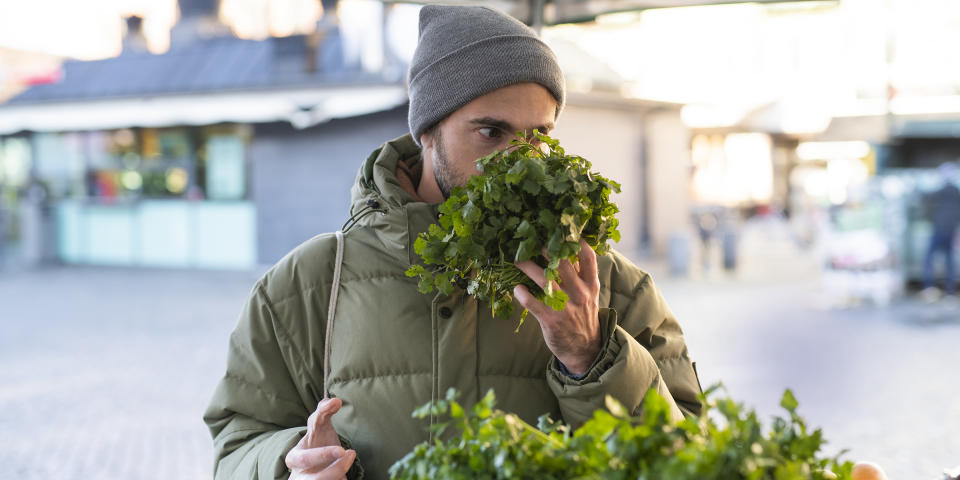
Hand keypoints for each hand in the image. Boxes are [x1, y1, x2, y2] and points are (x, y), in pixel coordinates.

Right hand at [285, 398, 355, 479]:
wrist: (316, 464)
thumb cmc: (317, 443)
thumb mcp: (318, 427)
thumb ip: (323, 411)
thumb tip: (336, 400)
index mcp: (294, 459)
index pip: (304, 458)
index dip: (322, 455)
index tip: (342, 449)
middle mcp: (299, 477)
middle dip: (335, 469)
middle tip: (350, 454)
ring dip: (340, 473)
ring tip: (351, 459)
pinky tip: (345, 474)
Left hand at [514, 239, 601, 375]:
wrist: (585, 348)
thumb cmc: (584, 315)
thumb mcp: (590, 293)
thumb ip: (581, 273)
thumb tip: (568, 248)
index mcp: (590, 284)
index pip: (587, 256)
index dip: (575, 240)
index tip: (561, 228)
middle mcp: (579, 293)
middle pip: (562, 263)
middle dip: (546, 248)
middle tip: (531, 238)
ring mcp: (565, 307)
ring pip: (544, 280)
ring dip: (527, 266)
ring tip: (516, 259)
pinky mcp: (551, 320)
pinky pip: (532, 303)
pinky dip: (522, 294)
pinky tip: (516, 288)